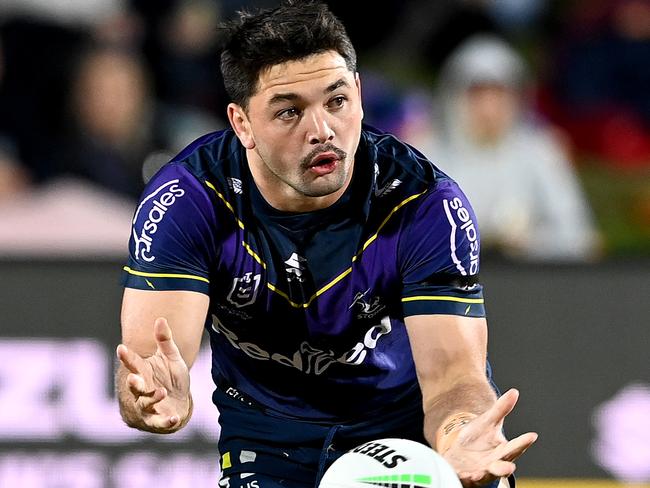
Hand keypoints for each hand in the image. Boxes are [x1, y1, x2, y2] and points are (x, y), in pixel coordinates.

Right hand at [116, 317, 191, 432]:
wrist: (179, 403)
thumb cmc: (171, 378)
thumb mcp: (171, 358)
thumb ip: (165, 341)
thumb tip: (160, 319)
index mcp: (143, 372)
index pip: (133, 363)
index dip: (126, 357)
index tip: (121, 348)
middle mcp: (142, 390)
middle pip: (134, 387)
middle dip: (133, 383)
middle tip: (133, 378)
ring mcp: (148, 406)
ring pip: (144, 404)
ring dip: (151, 398)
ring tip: (162, 392)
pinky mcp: (157, 421)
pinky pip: (159, 422)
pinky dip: (166, 421)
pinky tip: (174, 418)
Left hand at [440, 389, 537, 486]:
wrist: (460, 451)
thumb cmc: (479, 438)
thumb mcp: (488, 421)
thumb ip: (501, 409)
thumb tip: (514, 391)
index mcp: (503, 451)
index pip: (515, 447)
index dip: (523, 442)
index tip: (532, 436)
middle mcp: (493, 464)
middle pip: (502, 467)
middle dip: (505, 468)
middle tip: (510, 467)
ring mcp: (479, 472)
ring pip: (483, 476)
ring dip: (482, 475)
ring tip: (479, 473)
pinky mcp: (463, 476)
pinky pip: (464, 479)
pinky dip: (465, 478)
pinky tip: (464, 475)